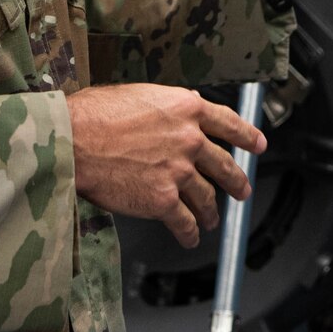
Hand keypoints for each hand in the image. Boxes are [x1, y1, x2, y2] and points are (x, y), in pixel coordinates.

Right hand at [67, 85, 266, 247]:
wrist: (74, 140)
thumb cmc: (94, 114)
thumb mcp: (139, 94)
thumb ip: (167, 105)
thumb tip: (184, 106)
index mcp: (186, 108)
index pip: (229, 122)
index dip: (248, 136)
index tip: (258, 145)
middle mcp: (189, 139)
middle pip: (224, 164)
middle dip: (237, 180)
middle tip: (242, 189)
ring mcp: (179, 171)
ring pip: (207, 196)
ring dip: (212, 211)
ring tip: (212, 219)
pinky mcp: (163, 200)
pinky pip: (185, 222)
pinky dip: (190, 232)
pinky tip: (190, 237)